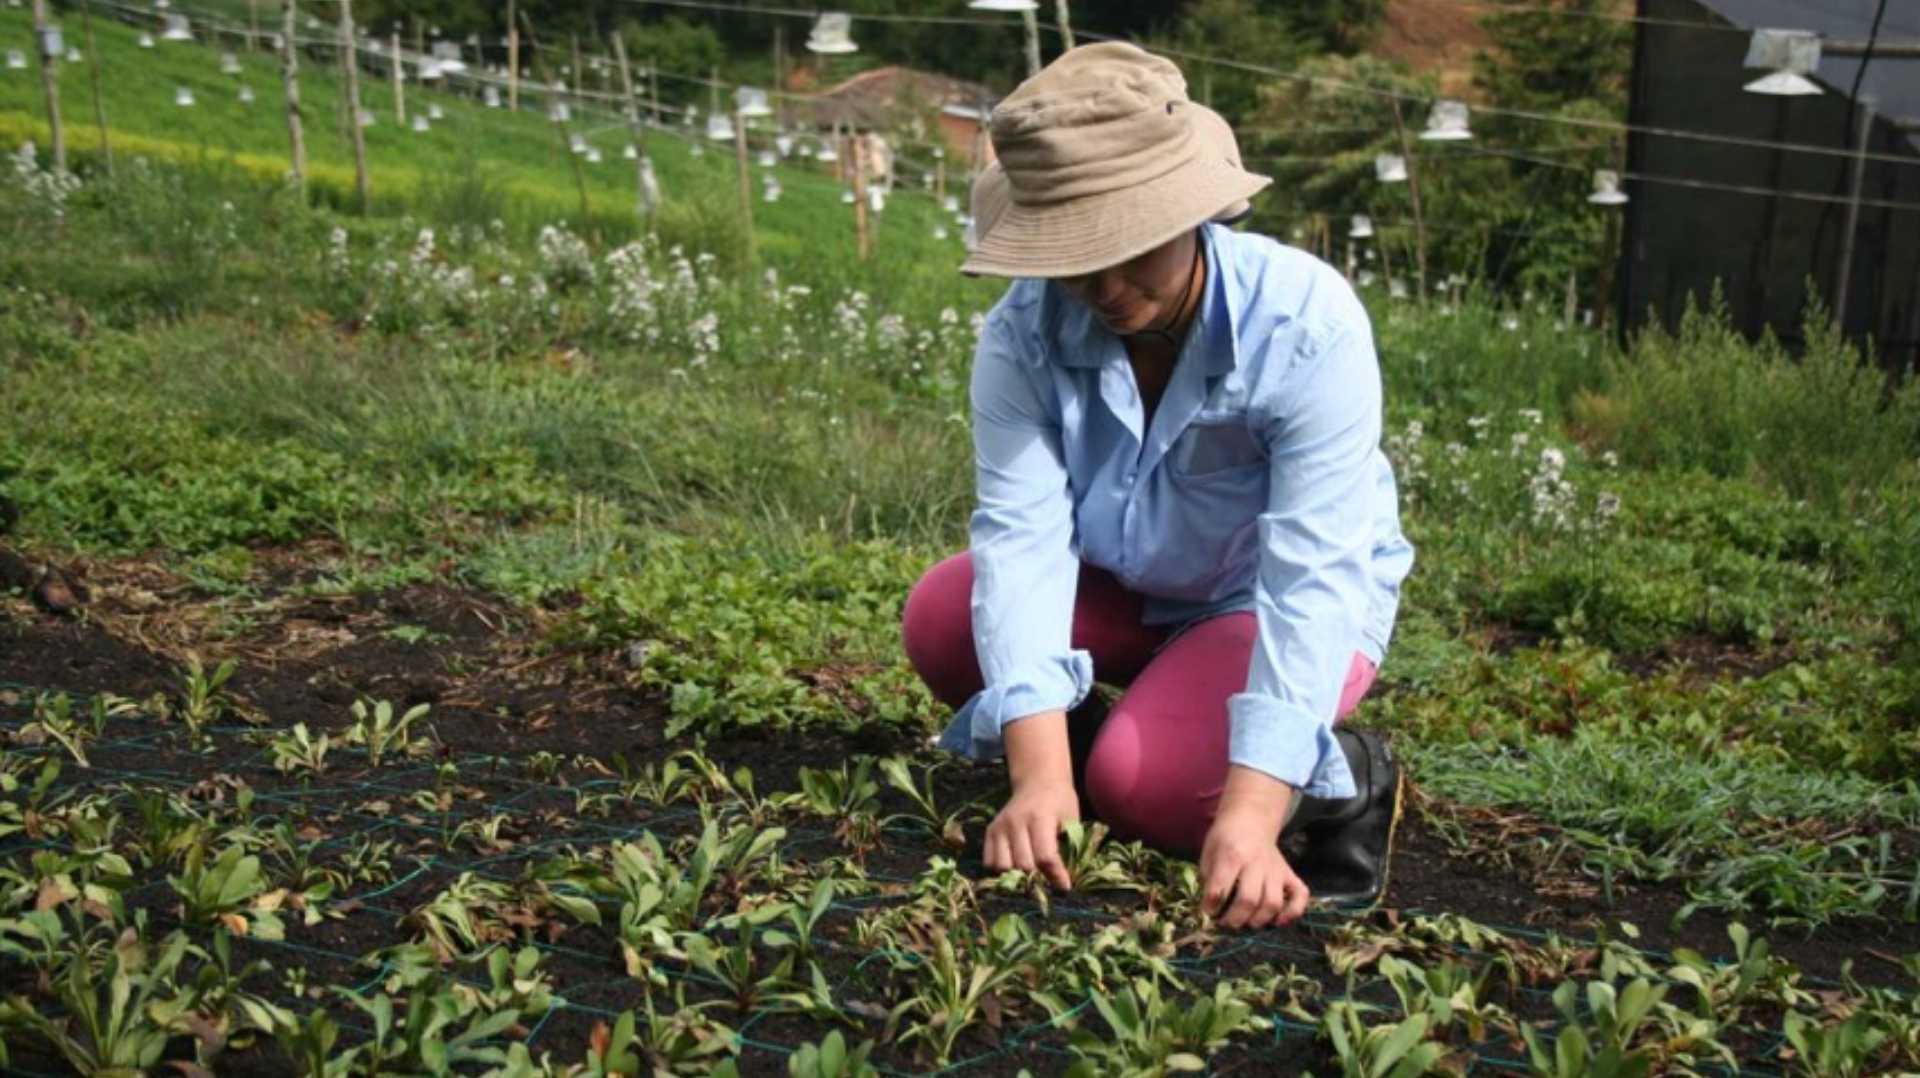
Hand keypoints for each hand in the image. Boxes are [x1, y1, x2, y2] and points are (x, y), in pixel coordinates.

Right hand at [983, 780, 1079, 889]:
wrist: (1037, 782)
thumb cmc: (1059, 802)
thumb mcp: (1071, 820)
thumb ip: (1067, 848)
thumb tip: (1063, 883)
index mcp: (1039, 818)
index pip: (1045, 856)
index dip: (1056, 875)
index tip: (1065, 887)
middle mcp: (1015, 822)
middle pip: (1023, 865)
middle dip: (1038, 876)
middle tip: (1047, 877)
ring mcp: (1000, 827)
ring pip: (1003, 866)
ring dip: (1017, 873)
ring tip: (1029, 870)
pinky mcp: (990, 831)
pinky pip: (989, 862)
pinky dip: (1002, 868)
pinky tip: (1014, 863)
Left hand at [1199, 810, 1310, 929]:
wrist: (1250, 819)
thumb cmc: (1225, 838)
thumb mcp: (1209, 852)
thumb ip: (1208, 878)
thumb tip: (1210, 907)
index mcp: (1232, 855)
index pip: (1221, 887)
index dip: (1211, 905)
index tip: (1208, 912)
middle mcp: (1256, 863)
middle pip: (1249, 899)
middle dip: (1235, 919)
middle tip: (1227, 923)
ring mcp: (1276, 869)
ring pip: (1273, 902)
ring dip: (1259, 920)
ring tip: (1247, 922)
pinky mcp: (1289, 874)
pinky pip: (1301, 895)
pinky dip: (1293, 912)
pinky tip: (1279, 921)